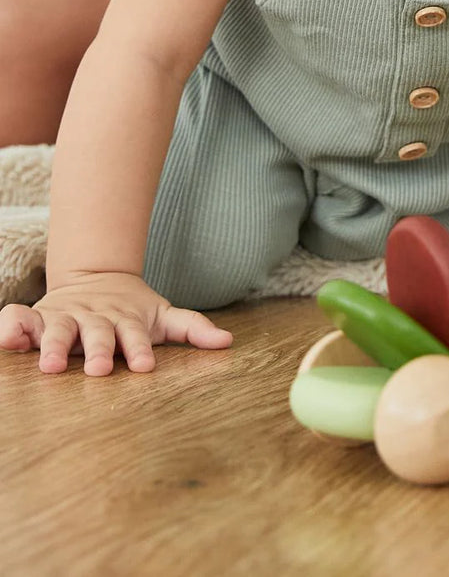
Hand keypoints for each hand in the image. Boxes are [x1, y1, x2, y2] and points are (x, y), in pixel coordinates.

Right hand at [0, 273, 232, 375]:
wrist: (99, 278)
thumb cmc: (134, 310)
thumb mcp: (164, 316)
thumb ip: (193, 328)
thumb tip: (228, 342)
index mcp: (126, 320)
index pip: (135, 336)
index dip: (139, 349)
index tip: (144, 366)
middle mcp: (95, 319)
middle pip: (96, 334)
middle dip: (96, 350)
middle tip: (97, 370)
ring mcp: (65, 317)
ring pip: (56, 329)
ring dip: (51, 345)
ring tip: (48, 366)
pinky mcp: (37, 316)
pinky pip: (18, 318)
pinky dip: (11, 328)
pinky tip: (7, 342)